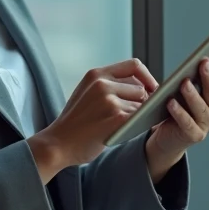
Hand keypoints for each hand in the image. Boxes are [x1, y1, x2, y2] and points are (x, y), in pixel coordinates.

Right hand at [26, 58, 157, 183]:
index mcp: (96, 74)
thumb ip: (109, 85)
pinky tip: (128, 132)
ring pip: (141, 105)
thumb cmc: (75, 122)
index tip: (151, 89)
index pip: (134, 65)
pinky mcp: (116, 117)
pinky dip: (139, 125)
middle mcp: (103, 83)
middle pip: (141, 88)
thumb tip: (141, 86)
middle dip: (142, 103)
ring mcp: (109, 100)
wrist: (57, 144)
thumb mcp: (87, 92)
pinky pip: (140, 118)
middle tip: (135, 116)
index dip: (147, 77)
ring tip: (124, 126)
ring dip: (138, 117)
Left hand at [144, 47, 208, 179]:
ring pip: (201, 108)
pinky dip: (179, 113)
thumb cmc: (181, 107)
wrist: (169, 138)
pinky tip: (171, 103)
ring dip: (193, 95)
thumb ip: (208, 70)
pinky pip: (187, 123)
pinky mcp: (194, 136)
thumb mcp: (194, 86)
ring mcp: (206, 124)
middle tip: (203, 62)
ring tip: (184, 83)